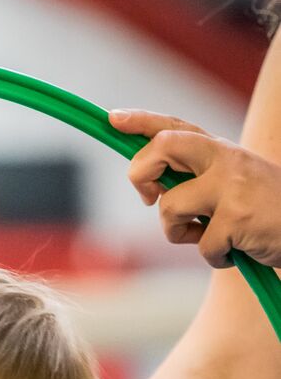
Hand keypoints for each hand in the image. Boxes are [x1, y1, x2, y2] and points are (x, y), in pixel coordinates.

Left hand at [110, 108, 280, 268]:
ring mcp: (231, 186)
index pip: (176, 126)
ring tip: (207, 236)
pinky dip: (215, 258)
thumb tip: (154, 189)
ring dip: (178, 233)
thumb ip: (196, 181)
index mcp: (221, 150)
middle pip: (162, 147)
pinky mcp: (236, 217)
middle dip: (140, 173)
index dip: (141, 121)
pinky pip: (201, 246)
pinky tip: (237, 251)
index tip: (113, 119)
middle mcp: (225, 158)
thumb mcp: (231, 186)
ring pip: (170, 207)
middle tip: (149, 198)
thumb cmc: (265, 212)